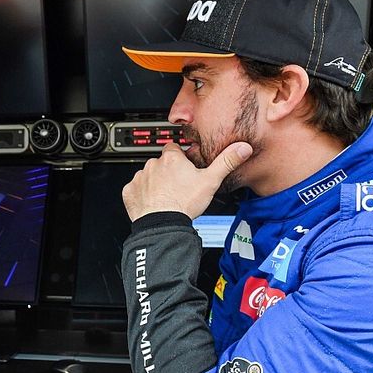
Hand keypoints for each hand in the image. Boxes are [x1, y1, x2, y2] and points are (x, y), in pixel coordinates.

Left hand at [122, 142, 252, 220]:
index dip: (181, 158)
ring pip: (148, 175)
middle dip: (168, 171)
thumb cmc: (184, 203)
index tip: (185, 167)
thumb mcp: (211, 181)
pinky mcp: (130, 191)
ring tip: (167, 196)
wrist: (163, 224)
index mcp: (172, 158)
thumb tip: (242, 148)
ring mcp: (140, 178)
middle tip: (178, 186)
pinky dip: (142, 195)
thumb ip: (226, 162)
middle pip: (161, 163)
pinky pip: (135, 189)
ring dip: (155, 183)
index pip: (174, 148)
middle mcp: (153, 165)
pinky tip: (153, 203)